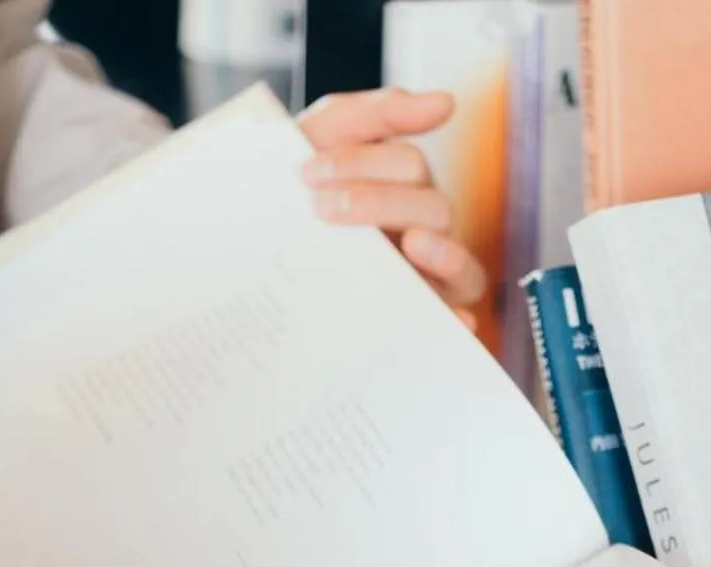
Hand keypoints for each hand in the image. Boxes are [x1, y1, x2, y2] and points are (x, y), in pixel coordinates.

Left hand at [299, 88, 486, 321]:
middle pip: (433, 208)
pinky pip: (456, 317)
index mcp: (402, 184)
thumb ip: (376, 114)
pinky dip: (462, 318)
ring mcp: (426, 275)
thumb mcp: (323, 139)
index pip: (407, 165)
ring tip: (409, 245)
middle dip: (379, 203)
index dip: (361, 163)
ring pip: (458, 260)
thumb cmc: (295, 194)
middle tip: (321, 209)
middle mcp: (421, 227)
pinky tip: (456, 320)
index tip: (307, 172)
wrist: (248, 247)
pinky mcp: (421, 316)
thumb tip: (445, 102)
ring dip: (439, 251)